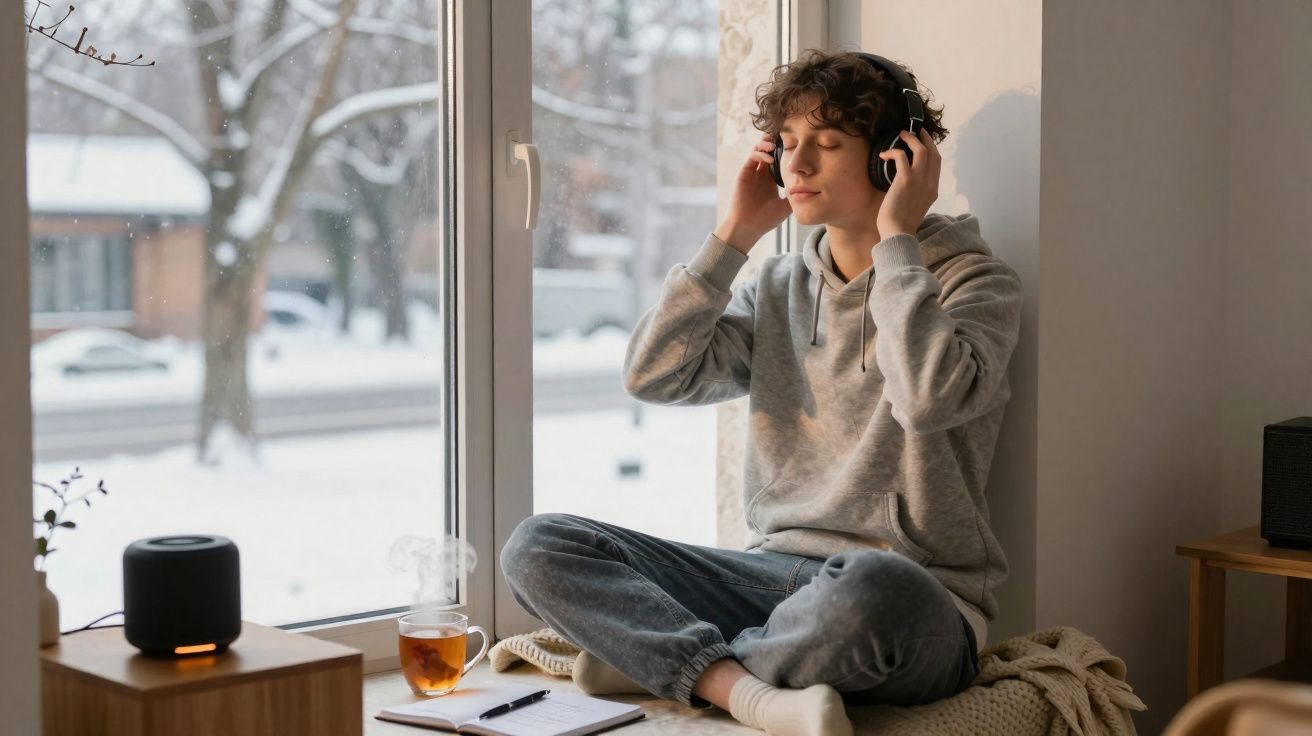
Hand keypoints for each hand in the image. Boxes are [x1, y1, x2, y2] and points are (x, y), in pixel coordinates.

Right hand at [714, 133, 792, 253]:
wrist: (749, 227)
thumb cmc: (766, 220)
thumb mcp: (786, 207)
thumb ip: (796, 196)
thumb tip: (813, 191)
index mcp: (771, 179)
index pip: (779, 159)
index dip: (786, 150)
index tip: (797, 144)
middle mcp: (761, 173)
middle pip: (768, 150)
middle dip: (776, 141)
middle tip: (786, 136)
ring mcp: (752, 172)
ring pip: (759, 150)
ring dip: (767, 144)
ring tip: (776, 145)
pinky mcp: (744, 173)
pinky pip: (752, 158)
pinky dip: (761, 154)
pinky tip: (770, 159)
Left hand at [875, 128, 940, 238]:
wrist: (898, 234)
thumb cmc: (901, 224)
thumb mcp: (915, 207)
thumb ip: (916, 194)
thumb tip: (905, 185)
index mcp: (933, 190)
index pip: (937, 164)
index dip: (931, 149)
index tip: (923, 142)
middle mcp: (930, 183)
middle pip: (933, 153)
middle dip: (925, 139)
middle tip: (916, 131)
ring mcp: (919, 181)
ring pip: (921, 150)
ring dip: (911, 139)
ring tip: (901, 135)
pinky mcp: (905, 180)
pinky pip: (902, 157)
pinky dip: (893, 152)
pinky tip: (884, 155)